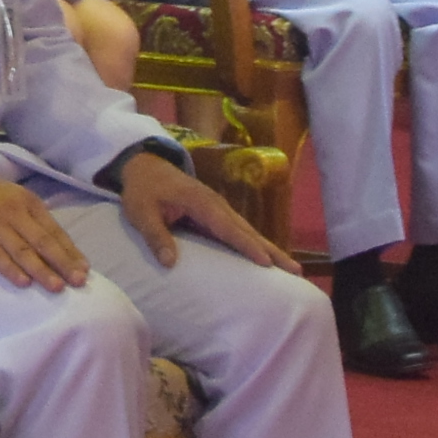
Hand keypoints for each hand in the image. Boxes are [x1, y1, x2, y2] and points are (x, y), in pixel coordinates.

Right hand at [0, 164, 90, 291]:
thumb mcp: (11, 197)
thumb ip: (31, 217)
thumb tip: (55, 246)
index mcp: (27, 201)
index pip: (54, 230)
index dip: (70, 251)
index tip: (84, 270)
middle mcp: (14, 211)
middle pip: (43, 241)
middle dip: (63, 263)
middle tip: (78, 282)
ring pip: (23, 250)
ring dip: (42, 270)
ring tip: (56, 287)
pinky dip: (10, 269)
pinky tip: (23, 283)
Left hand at [116, 150, 279, 270]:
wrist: (145, 166)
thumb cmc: (142, 191)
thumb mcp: (141, 213)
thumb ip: (155, 236)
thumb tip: (170, 263)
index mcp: (201, 203)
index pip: (228, 228)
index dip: (247, 246)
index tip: (266, 263)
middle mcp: (217, 205)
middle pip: (248, 231)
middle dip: (272, 251)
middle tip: (296, 271)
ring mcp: (219, 208)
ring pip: (248, 231)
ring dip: (270, 249)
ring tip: (291, 268)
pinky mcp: (216, 213)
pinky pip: (240, 231)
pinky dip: (256, 244)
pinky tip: (267, 258)